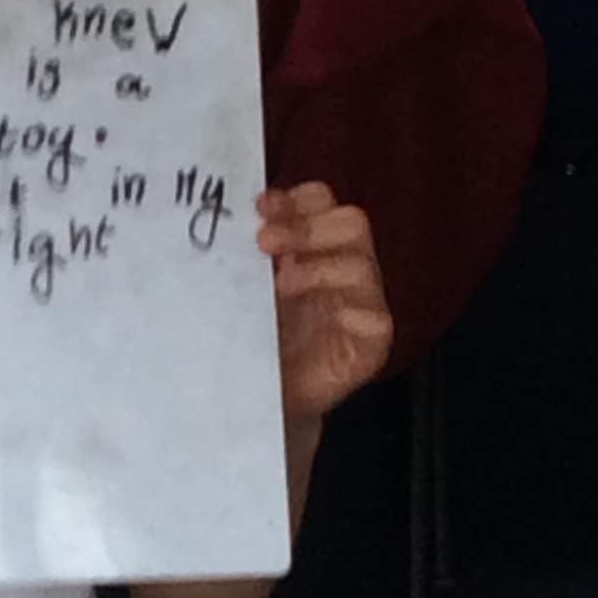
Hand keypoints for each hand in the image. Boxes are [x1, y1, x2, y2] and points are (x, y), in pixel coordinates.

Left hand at [257, 184, 392, 423]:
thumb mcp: (241, 289)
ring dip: (318, 266)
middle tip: (264, 241)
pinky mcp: (372, 340)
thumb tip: (222, 221)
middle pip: (350, 221)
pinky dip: (344, 307)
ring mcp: (361, 303)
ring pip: (362, 262)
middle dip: (307, 225)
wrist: (259, 399)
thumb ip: (241, 256)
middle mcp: (340, 267)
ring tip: (280, 285)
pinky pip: (375, 314)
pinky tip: (314, 315)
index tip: (259, 206)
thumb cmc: (250, 340)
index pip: (319, 201)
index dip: (295, 199)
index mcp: (311, 247)